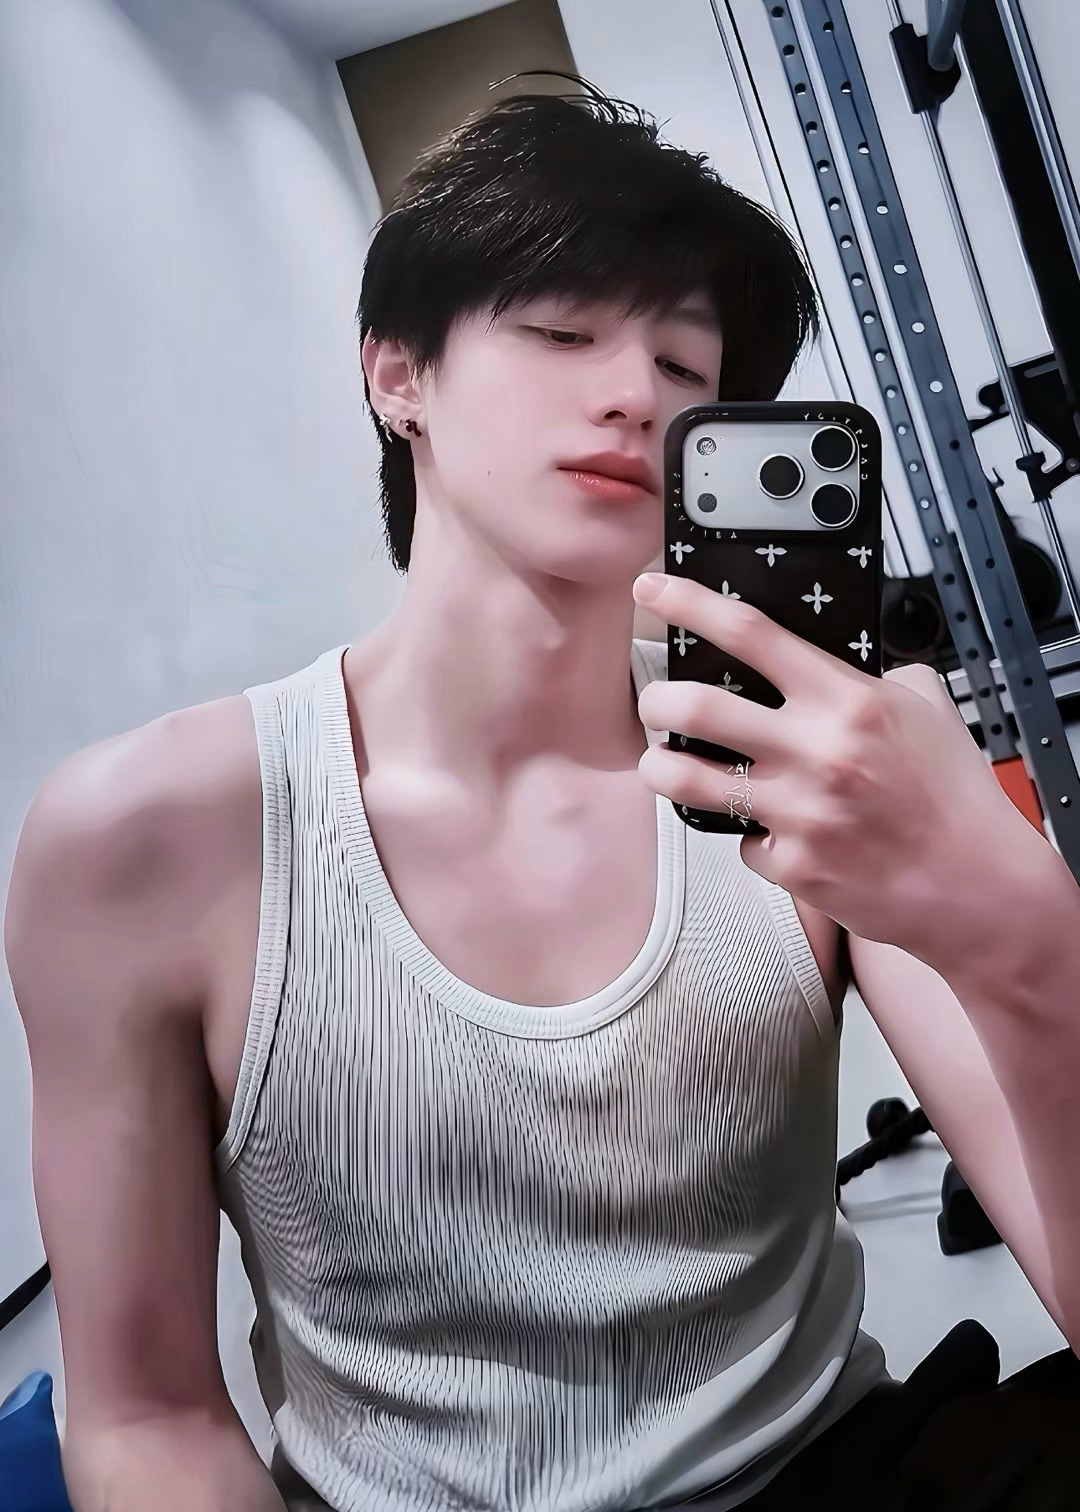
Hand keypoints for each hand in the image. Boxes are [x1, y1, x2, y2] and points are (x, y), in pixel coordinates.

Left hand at [632, 571, 1038, 957]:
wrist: (978, 886)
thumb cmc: (953, 796)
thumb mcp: (925, 709)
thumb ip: (870, 676)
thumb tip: (823, 657)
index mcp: (847, 700)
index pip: (750, 633)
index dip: (688, 604)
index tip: (653, 590)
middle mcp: (816, 752)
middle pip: (694, 708)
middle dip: (657, 700)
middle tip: (656, 702)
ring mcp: (799, 812)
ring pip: (685, 779)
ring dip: (661, 766)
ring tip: (666, 762)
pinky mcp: (792, 865)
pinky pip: (738, 841)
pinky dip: (747, 835)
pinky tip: (770, 831)